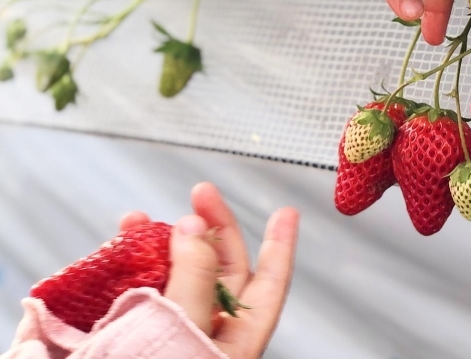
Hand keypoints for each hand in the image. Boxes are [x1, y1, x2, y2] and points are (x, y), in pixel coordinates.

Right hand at [119, 183, 298, 357]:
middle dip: (210, 230)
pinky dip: (128, 266)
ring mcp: (168, 337)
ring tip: (138, 219)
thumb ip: (193, 277)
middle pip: (220, 272)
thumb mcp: (183, 329)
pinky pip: (137, 293)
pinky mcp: (129, 337)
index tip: (286, 212)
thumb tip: (194, 228)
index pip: (268, 287)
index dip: (279, 248)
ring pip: (174, 278)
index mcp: (234, 343)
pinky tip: (117, 248)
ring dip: (158, 243)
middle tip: (199, 193)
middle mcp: (205, 338)